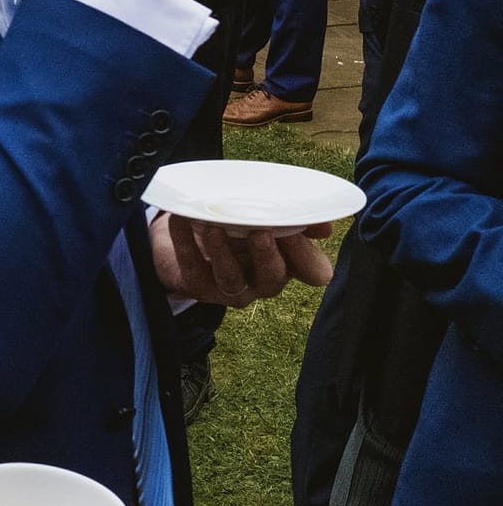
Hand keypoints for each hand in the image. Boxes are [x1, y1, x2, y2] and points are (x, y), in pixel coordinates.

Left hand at [152, 212, 333, 306]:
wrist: (188, 233)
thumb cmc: (235, 224)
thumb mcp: (265, 217)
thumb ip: (293, 217)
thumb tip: (324, 227)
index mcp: (287, 263)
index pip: (313, 272)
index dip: (307, 254)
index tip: (295, 229)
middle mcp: (263, 281)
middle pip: (273, 278)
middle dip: (268, 256)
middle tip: (260, 231)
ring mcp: (231, 288)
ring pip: (231, 279)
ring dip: (223, 252)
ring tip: (213, 227)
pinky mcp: (198, 287)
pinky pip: (193, 269)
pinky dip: (185, 244)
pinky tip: (180, 222)